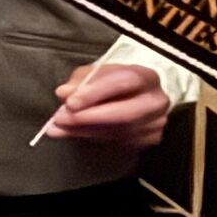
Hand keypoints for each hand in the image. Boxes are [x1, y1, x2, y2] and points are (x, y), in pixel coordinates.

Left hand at [43, 61, 169, 150]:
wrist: (139, 95)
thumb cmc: (115, 81)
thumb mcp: (97, 72)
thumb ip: (80, 80)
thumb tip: (63, 93)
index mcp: (146, 76)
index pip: (123, 83)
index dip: (95, 93)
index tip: (70, 103)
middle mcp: (156, 101)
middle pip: (125, 114)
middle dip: (89, 118)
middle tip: (60, 120)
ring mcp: (155, 123)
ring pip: (119, 132)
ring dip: (85, 131)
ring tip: (60, 128)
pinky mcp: (150, 140)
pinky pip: (119, 143)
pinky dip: (93, 138)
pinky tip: (75, 133)